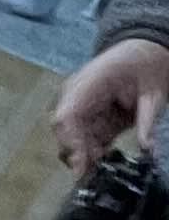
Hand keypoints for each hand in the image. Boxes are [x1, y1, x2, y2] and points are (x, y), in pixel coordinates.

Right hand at [54, 36, 168, 171]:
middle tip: (99, 170)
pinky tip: (107, 154)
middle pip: (65, 133)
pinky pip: (83, 140)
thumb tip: (146, 148)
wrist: (146, 50)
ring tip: (106, 162)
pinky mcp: (86, 116)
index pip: (66, 117)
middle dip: (80, 153)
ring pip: (72, 140)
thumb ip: (148, 119)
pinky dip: (93, 151)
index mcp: (89, 82)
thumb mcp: (154, 91)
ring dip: (87, 155)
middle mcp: (76, 95)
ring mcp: (78, 106)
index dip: (71, 144)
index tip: (81, 168)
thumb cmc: (147, 62)